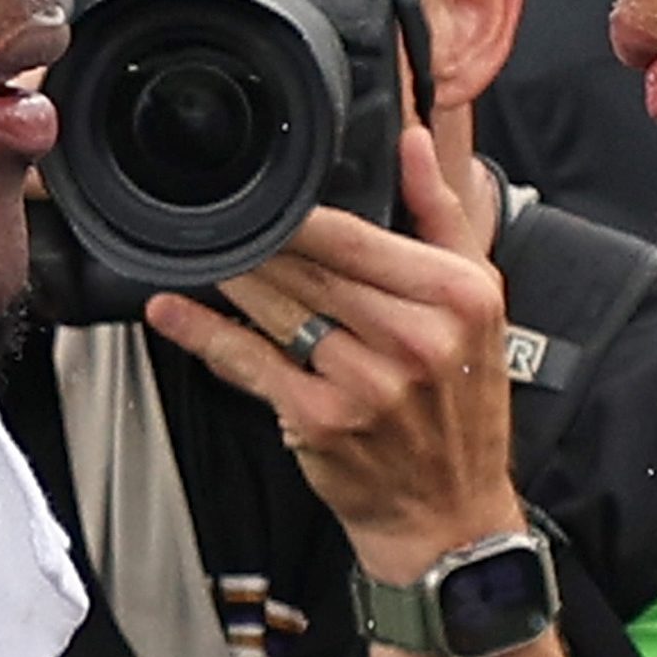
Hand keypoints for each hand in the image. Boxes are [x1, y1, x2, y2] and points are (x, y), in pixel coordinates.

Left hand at [141, 122, 528, 584]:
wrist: (449, 516)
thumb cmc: (461, 409)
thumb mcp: (481, 303)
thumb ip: (442, 214)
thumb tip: (409, 140)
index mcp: (457, 296)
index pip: (355, 233)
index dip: (297, 213)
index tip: (264, 196)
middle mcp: (414, 338)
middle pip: (309, 265)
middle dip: (256, 242)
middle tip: (215, 220)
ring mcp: (365, 381)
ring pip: (275, 306)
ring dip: (228, 278)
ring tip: (197, 255)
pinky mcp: (320, 420)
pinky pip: (249, 361)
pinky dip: (205, 333)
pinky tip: (175, 311)